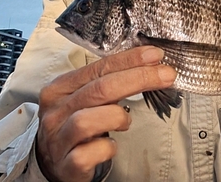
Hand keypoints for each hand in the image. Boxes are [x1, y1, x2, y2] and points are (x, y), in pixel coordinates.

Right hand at [36, 46, 175, 181]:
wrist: (54, 163)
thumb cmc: (77, 123)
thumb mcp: (86, 97)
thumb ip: (108, 80)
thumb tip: (148, 63)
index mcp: (61, 88)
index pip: (99, 67)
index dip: (130, 60)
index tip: (155, 55)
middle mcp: (55, 111)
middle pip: (100, 89)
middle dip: (138, 78)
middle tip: (166, 75)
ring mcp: (58, 139)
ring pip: (87, 120)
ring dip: (116, 116)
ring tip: (126, 120)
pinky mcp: (66, 165)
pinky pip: (88, 154)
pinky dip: (106, 147)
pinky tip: (112, 145)